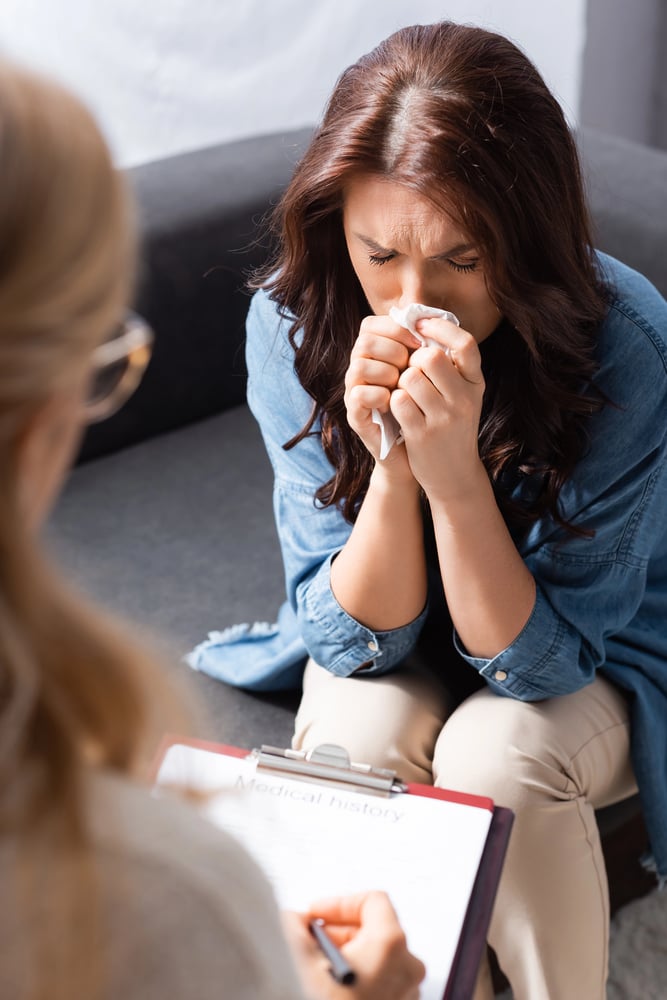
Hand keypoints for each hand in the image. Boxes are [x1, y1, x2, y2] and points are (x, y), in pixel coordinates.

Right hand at [283, 891, 424, 999]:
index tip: (315, 915)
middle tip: (309, 942)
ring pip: (377, 960)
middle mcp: (408, 969)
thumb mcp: (298, 960)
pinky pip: (381, 985)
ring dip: (347, 959)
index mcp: (391, 946)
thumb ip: (296, 927)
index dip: (339, 903)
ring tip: (315, 971)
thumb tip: (295, 920)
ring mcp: (406, 996)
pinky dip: (357, 981)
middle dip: (339, 933)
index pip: (373, 902)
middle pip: (376, 930)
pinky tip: (328, 991)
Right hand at [344, 315, 419, 477]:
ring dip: (386, 372)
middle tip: (411, 366)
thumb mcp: (430, 375)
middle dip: (392, 350)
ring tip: (402, 385)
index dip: (395, 328)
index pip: (371, 324)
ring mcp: (354, 392)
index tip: (418, 341)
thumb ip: (425, 348)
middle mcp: (360, 369)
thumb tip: (431, 320)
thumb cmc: (426, 408)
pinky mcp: (355, 415)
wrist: (421, 452)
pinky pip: (358, 394)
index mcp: (376, 354)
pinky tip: (394, 400)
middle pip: (364, 341)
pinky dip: (379, 394)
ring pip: (359, 365)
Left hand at [390, 316, 485, 501]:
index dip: (439, 328)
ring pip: (410, 377)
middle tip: (410, 371)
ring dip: (401, 382)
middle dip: (413, 360)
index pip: (465, 343)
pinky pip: (398, 400)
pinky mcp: (422, 434)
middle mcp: (465, 399)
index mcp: (476, 384)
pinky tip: (399, 410)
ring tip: (406, 393)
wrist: (454, 474)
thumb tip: (422, 321)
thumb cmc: (453, 426)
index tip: (420, 325)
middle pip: (430, 357)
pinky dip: (394, 401)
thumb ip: (451, 365)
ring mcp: (444, 418)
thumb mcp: (463, 395)